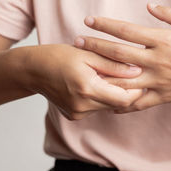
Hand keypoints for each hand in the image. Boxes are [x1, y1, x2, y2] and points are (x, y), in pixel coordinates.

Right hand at [26, 44, 143, 119]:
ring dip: (112, 92)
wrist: (32, 70)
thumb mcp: (88, 54)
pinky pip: (96, 107)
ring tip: (104, 74)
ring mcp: (77, 113)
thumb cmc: (59, 56)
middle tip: (125, 73)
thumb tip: (138, 70)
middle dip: (125, 90)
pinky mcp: (74, 115)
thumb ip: (114, 64)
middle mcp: (83, 106)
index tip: (138, 76)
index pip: (124, 99)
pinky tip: (93, 82)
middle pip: (117, 104)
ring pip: (107, 106)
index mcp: (87, 89)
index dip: (136, 90)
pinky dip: (100, 96)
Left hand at [74, 3, 170, 112]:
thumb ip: (168, 14)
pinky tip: (107, 102)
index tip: (88, 20)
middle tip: (76, 42)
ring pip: (123, 80)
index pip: (127, 31)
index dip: (105, 25)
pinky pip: (138, 103)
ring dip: (102, 74)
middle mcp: (157, 61)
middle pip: (118, 53)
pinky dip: (121, 104)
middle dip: (95, 46)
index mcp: (163, 41)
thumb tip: (148, 5)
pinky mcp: (162, 96)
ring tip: (84, 70)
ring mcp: (158, 81)